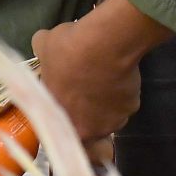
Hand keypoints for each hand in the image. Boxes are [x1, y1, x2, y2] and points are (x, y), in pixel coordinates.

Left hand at [31, 0, 170, 141]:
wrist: (104, 45)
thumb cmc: (66, 51)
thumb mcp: (43, 49)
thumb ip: (42, 57)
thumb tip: (42, 45)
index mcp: (61, 122)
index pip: (61, 131)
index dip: (63, 117)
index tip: (65, 103)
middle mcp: (88, 129)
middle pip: (86, 125)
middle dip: (85, 111)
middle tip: (83, 90)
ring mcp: (113, 121)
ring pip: (107, 116)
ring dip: (104, 103)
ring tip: (100, 80)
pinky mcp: (132, 107)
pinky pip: (124, 103)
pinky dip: (121, 92)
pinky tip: (116, 75)